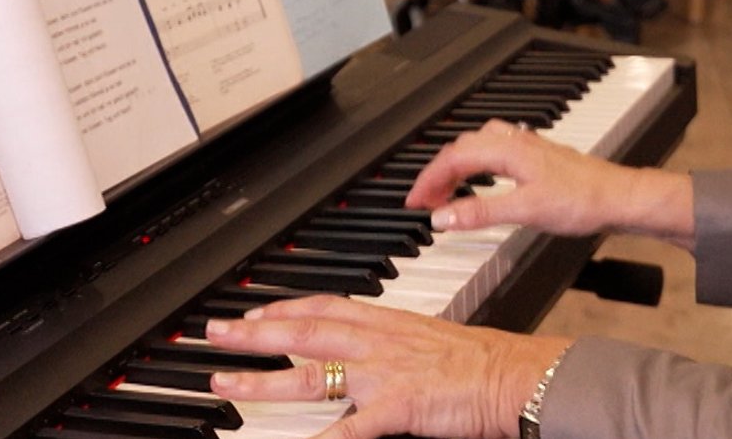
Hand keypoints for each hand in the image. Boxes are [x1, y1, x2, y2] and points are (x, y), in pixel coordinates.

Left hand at [205, 295, 566, 438]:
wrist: (515, 374)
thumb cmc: (483, 362)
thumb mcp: (432, 341)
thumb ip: (397, 345)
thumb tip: (372, 353)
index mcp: (389, 324)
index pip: (326, 306)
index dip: (285, 307)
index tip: (255, 309)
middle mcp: (379, 343)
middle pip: (303, 333)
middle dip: (254, 332)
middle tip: (216, 333)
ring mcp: (384, 374)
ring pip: (309, 374)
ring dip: (262, 380)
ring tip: (225, 384)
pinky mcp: (397, 407)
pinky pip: (348, 427)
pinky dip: (319, 438)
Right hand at [406, 120, 694, 245]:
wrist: (620, 198)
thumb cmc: (583, 200)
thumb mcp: (525, 211)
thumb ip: (480, 213)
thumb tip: (442, 216)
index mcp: (508, 150)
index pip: (453, 159)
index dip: (428, 180)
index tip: (413, 201)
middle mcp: (516, 142)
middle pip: (463, 149)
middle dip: (438, 173)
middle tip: (424, 200)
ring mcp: (529, 147)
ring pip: (480, 146)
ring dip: (457, 166)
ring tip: (447, 190)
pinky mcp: (539, 157)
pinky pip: (496, 151)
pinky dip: (478, 164)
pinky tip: (484, 177)